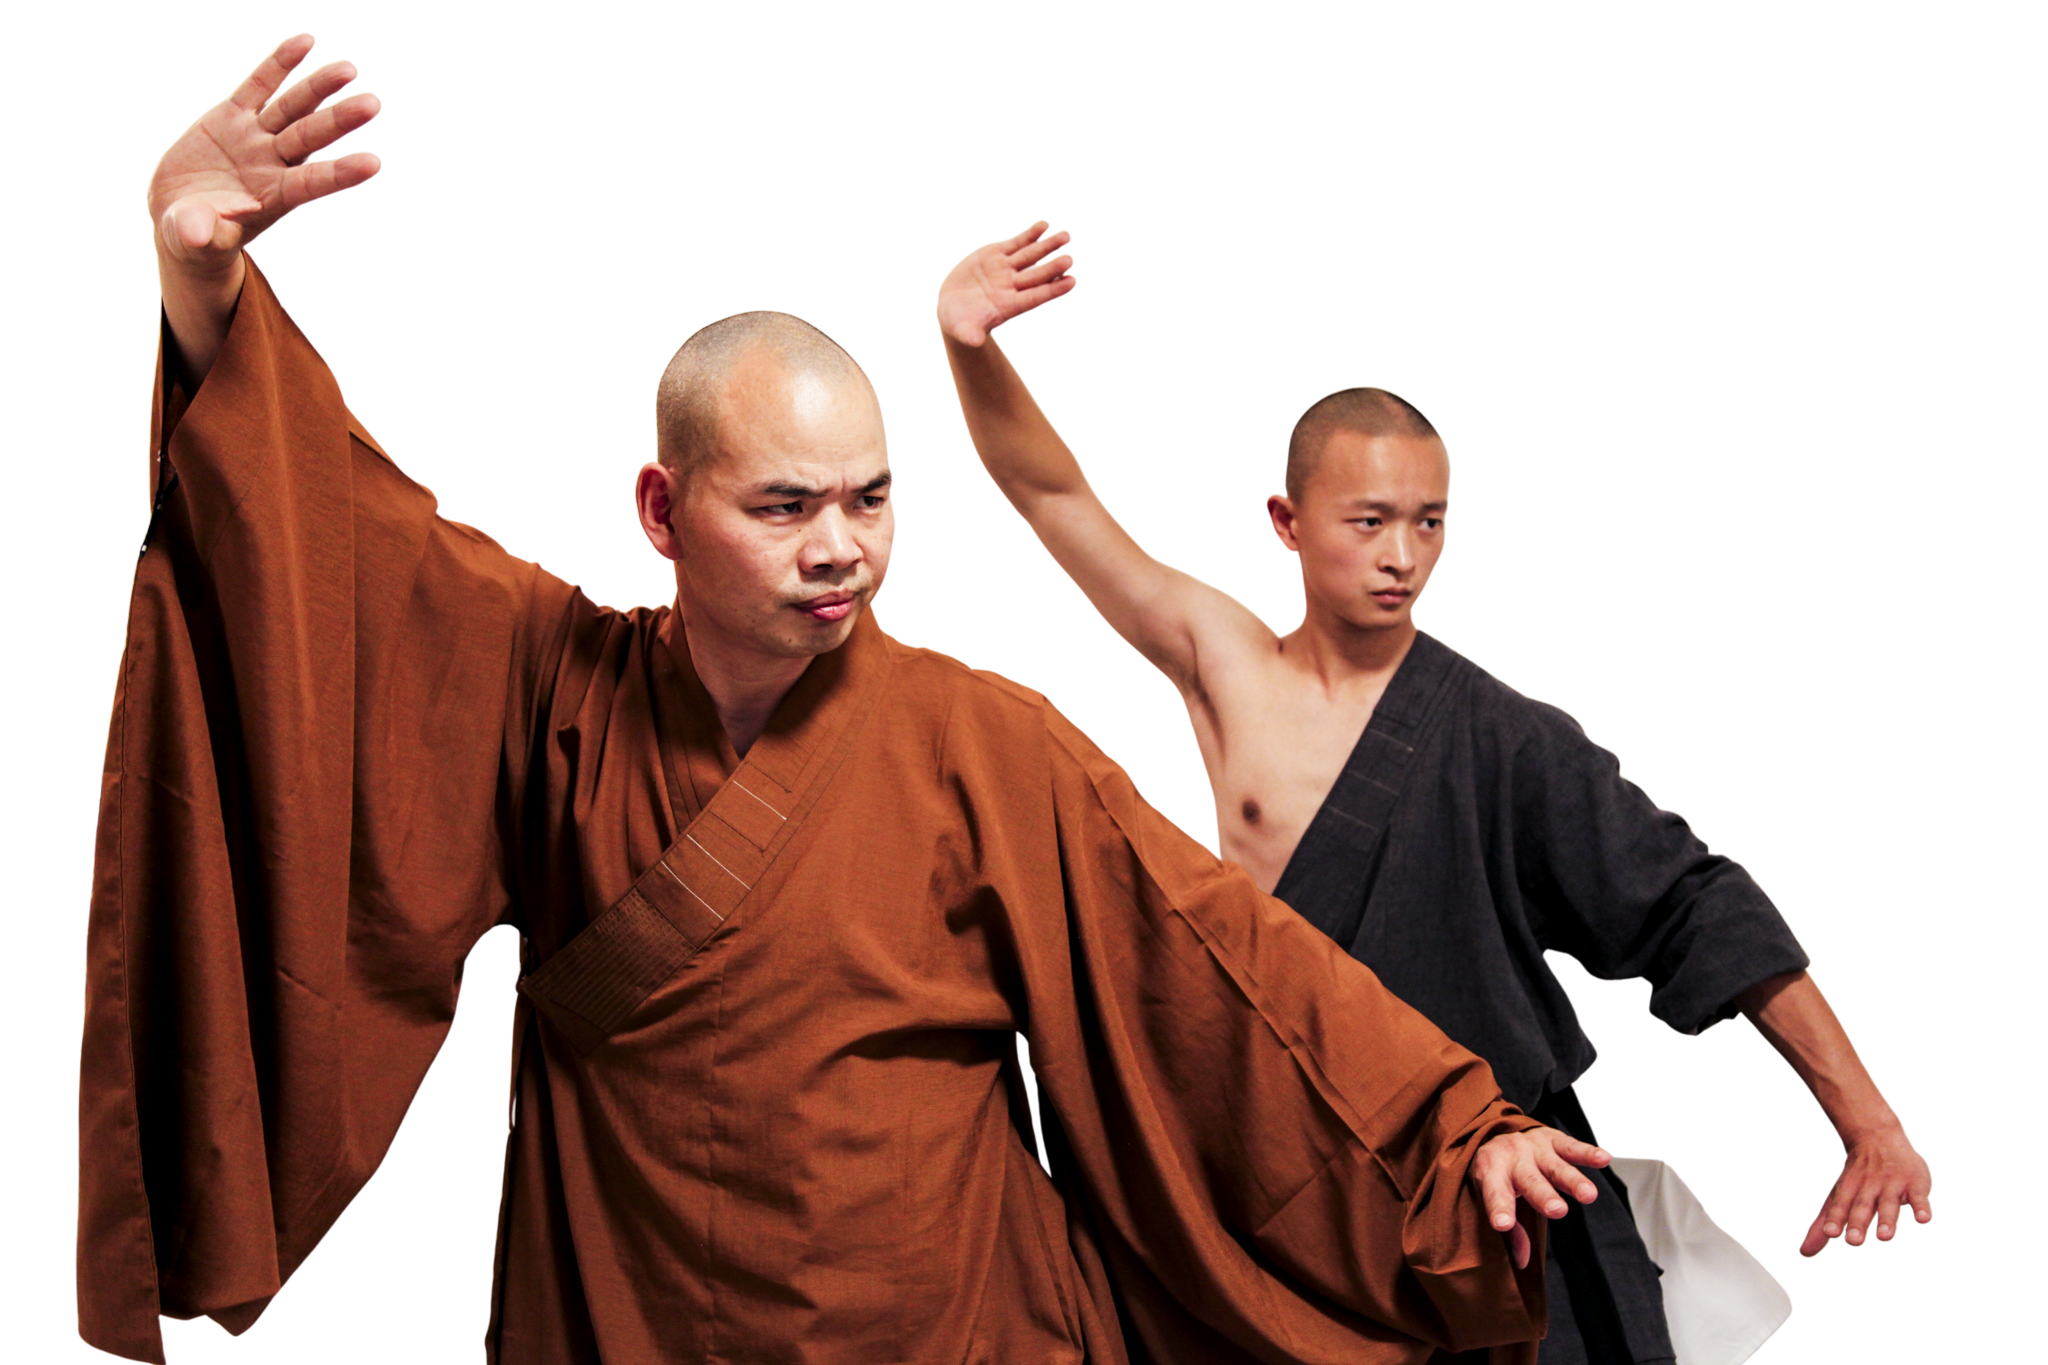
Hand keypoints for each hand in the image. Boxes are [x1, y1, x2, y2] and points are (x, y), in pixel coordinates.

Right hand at [150, 33, 380, 279]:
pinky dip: (281, 63)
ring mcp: (255, 137)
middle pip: (309, 137)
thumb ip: (199, 232)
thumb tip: (197, 234)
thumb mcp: (194, 236)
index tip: (374, 162)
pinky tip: (307, 42)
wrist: (184, 212)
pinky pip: (260, 85)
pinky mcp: (232, 116)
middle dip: (338, 120)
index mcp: (273, 197)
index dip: (340, 172)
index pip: (313, 182)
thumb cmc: (195, 233)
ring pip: (292, 107)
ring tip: (351, 68)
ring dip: (319, 87)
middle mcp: (272, 163)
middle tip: (373, 103)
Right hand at [937, 222, 1076, 346]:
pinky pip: (1016, 243)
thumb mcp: (962, 329)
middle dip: (1053, 267)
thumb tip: (975, 342)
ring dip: (1048, 245)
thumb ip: (970, 334)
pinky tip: (1046, 224)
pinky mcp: (996, 254)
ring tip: (1067, 235)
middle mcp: (1012, 286)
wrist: (952, 305)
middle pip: (1037, 275)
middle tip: (1071, 259)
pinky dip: (1030, 234)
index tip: (1072, 282)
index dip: (1053, 289)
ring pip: (1030, 255)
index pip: (1035, 297)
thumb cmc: (960, 322)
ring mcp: (1006, 269)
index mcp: (1008, 306)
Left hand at [1470, 1126, 1610, 1268]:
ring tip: (1589, 1195)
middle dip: (1544, 1195)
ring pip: (1555, 1166)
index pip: (1495, 1194)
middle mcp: (1513, 1159)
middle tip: (1557, 1211)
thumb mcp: (1495, 1196)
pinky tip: (1604, 1158)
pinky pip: (1572, 1147)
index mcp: (1492, 1172)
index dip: (1499, 1209)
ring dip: (1573, 1180)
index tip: (1503, 1225)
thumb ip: (1510, 1229)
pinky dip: (1588, 1153)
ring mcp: (1535, 1148)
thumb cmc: (1498, 1175)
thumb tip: (1521, 1262)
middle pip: (1530, 1180)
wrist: (1499, 1134)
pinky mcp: (1554, 1140)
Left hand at [1799, 1125, 1932, 1253]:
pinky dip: (1920, 1207)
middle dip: (1858, 1223)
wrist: (1878, 1136)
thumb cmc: (1856, 1175)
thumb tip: (1803, 1252)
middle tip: (1853, 1242)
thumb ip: (1824, 1224)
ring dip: (1886, 1220)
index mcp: (1849, 1190)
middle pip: (1862, 1206)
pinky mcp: (1916, 1184)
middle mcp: (1869, 1187)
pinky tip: (1922, 1220)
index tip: (1829, 1233)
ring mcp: (1893, 1185)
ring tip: (1883, 1237)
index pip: (1840, 1205)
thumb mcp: (1839, 1196)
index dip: (1835, 1218)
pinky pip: (1918, 1197)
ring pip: (1889, 1204)